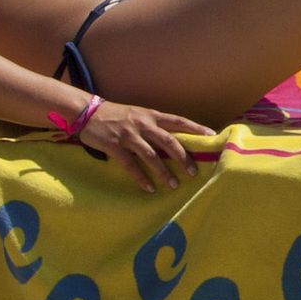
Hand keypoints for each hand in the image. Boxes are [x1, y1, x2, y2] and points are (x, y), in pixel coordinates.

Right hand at [76, 101, 209, 190]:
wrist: (88, 112)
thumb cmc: (117, 115)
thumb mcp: (139, 114)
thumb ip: (154, 125)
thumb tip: (173, 139)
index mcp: (151, 115)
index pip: (179, 121)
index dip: (196, 128)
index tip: (211, 135)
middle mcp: (143, 124)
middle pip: (169, 141)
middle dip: (182, 157)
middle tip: (193, 171)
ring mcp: (129, 135)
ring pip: (151, 155)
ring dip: (163, 172)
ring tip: (173, 185)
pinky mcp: (115, 146)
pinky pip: (130, 165)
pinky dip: (141, 178)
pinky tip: (149, 187)